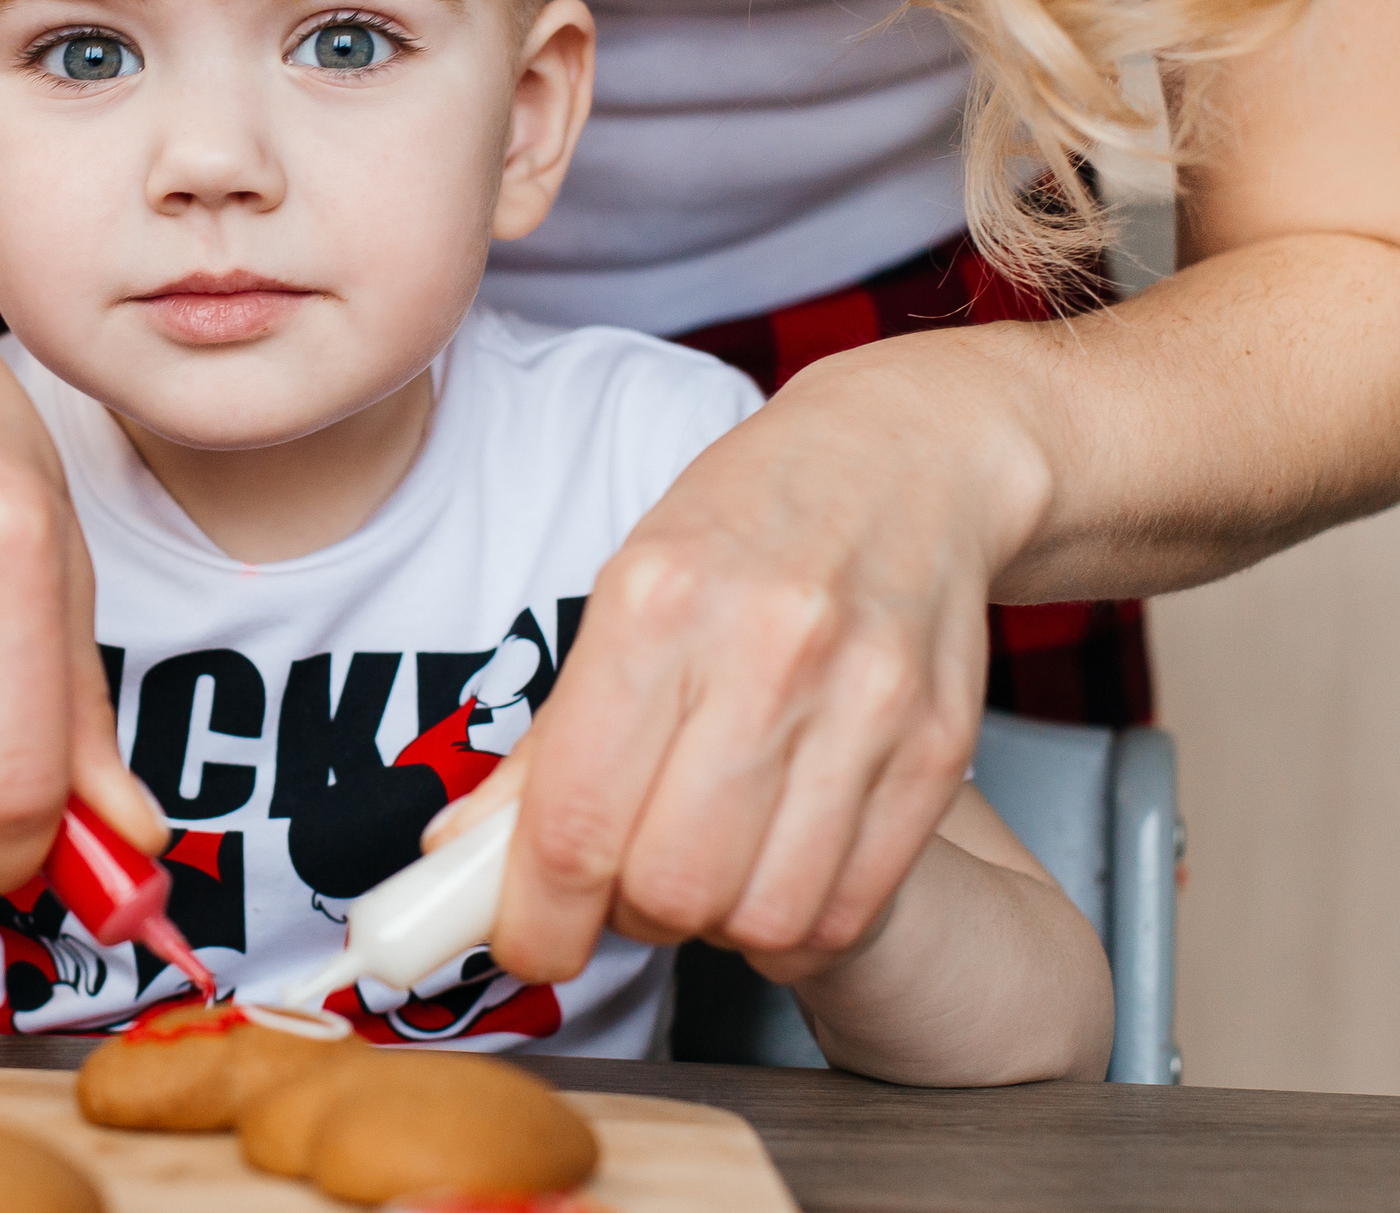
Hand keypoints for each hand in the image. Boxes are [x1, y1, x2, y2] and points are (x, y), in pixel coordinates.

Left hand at [430, 333, 1045, 978]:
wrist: (908, 460)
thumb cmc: (744, 527)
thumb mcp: (625, 595)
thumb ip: (549, 739)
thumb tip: (462, 855)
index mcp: (654, 607)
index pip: (574, 821)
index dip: (537, 917)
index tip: (530, 940)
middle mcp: (763, 654)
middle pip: (669, 885)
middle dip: (630, 912)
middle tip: (629, 874)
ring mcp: (862, 704)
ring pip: (761, 914)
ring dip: (714, 922)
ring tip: (707, 861)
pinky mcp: (937, 748)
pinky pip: (848, 907)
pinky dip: (795, 923)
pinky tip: (775, 868)